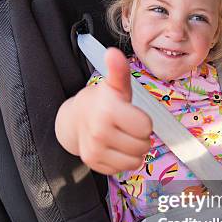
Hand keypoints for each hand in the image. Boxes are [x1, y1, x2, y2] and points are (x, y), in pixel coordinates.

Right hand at [75, 47, 151, 174]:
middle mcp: (99, 132)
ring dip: (134, 151)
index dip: (143, 121)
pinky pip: (123, 169)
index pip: (146, 127)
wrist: (74, 119)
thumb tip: (114, 53)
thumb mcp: (114, 86)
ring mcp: (95, 149)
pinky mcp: (94, 163)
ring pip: (136, 161)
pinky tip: (115, 147)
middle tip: (127, 126)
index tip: (131, 114)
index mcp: (108, 110)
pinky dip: (123, 160)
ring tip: (123, 137)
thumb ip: (119, 71)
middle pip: (143, 145)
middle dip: (140, 136)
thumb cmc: (102, 102)